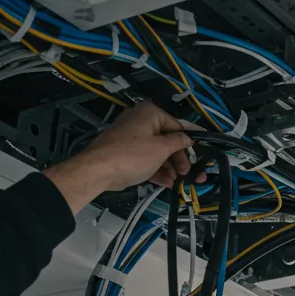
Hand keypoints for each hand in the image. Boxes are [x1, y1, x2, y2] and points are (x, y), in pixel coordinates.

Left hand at [43, 101, 202, 212]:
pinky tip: (165, 183)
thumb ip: (178, 142)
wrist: (97, 170)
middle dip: (177, 158)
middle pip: (166, 139)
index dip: (187, 142)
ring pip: (155, 151)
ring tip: (176, 182)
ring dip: (167, 167)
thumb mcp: (161, 149)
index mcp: (150, 113)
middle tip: (186, 173)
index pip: (176, 125)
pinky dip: (155, 168)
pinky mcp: (124, 152)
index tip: (197, 156)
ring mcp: (130, 137)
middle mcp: (140, 121)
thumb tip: (188, 138)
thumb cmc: (133, 155)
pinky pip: (144, 158)